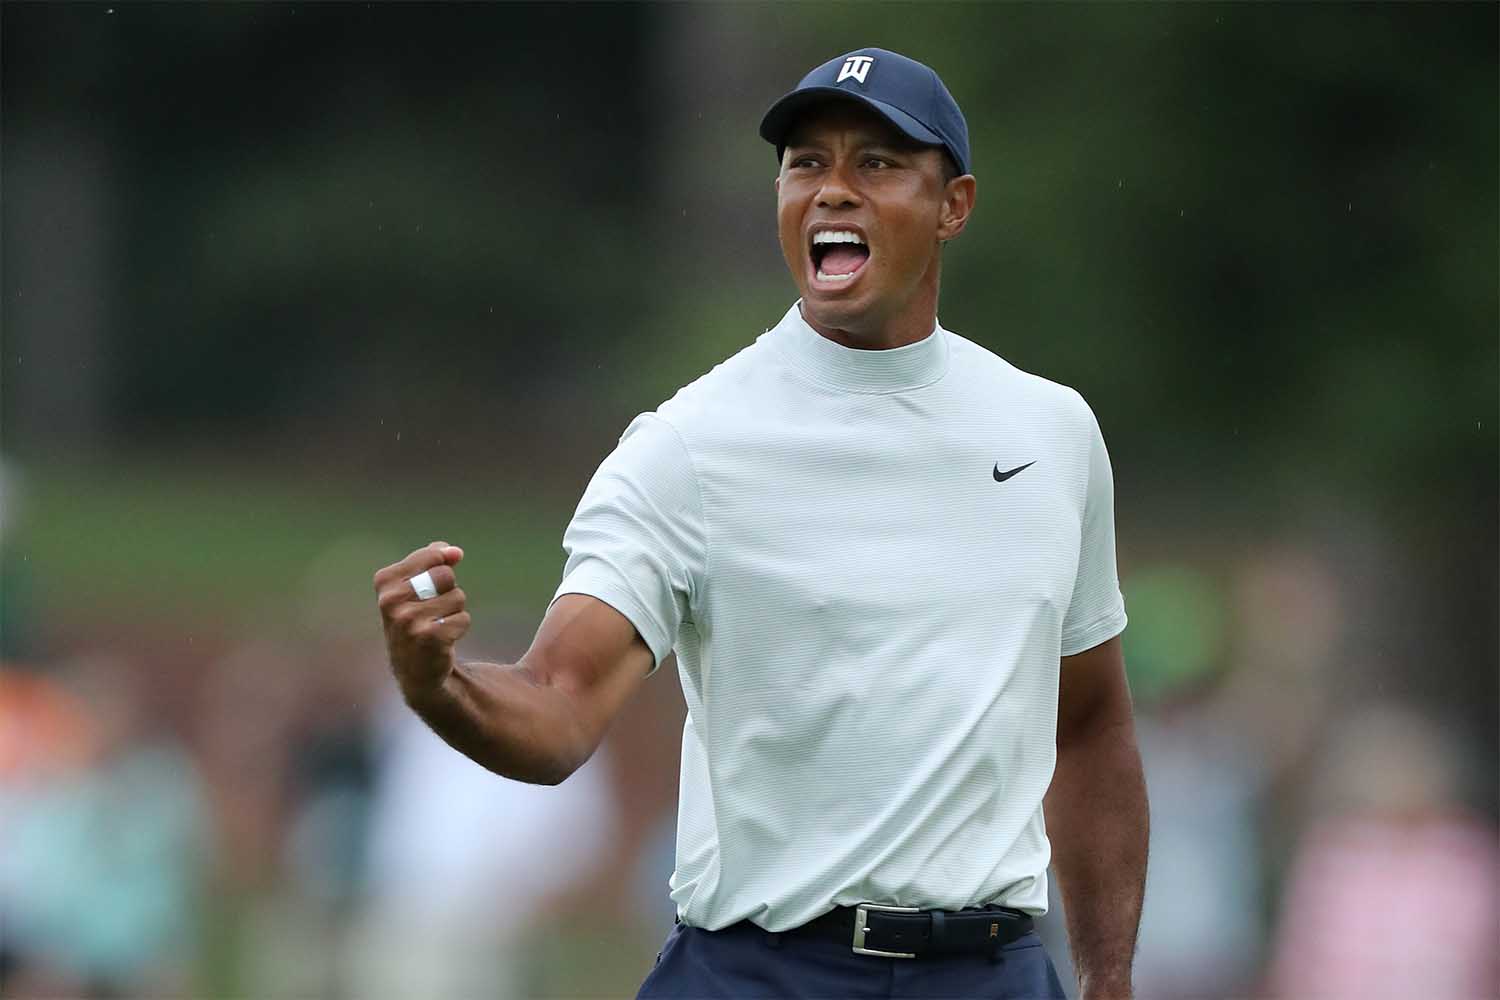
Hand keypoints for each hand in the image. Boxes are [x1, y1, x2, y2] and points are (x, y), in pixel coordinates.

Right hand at [373, 541, 468, 699]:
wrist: (415, 668)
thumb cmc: (417, 618)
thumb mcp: (415, 585)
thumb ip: (434, 560)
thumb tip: (455, 552)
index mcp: (385, 581)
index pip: (432, 556)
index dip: (443, 565)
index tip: (435, 583)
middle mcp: (391, 600)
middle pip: (446, 575)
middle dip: (448, 590)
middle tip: (433, 610)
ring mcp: (408, 620)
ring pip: (457, 597)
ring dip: (454, 610)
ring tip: (436, 624)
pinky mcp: (429, 637)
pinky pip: (463, 618)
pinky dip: (459, 627)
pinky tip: (443, 639)